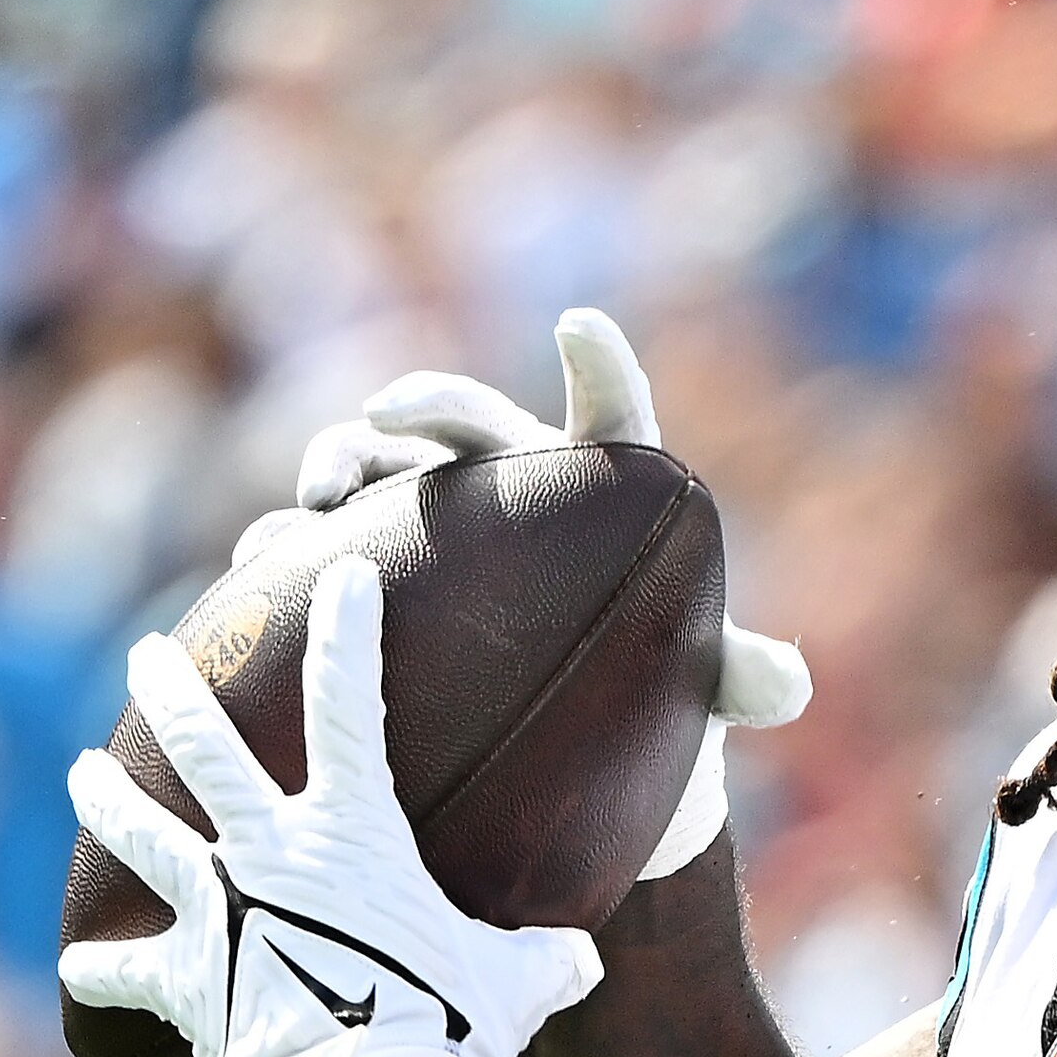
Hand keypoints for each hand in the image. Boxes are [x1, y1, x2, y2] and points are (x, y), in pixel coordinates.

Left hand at [58, 558, 601, 1056]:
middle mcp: (270, 855)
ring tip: (81, 772)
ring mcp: (217, 912)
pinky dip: (105, 968)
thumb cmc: (452, 1030)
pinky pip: (130, 970)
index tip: (341, 574)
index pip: (350, 705)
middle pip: (207, 751)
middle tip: (147, 657)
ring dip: (109, 798)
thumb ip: (544, 962)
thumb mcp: (516, 985)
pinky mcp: (184, 982)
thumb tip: (585, 963)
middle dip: (173, 692)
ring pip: (145, 833)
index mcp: (354, 835)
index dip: (347, 632)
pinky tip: (77, 965)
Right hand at [266, 305, 810, 880]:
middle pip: (463, 417)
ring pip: (377, 461)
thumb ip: (742, 676)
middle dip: (424, 402)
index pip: (610, 416)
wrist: (573, 731)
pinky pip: (326, 540)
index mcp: (599, 484)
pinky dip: (293, 541)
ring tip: (319, 496)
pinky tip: (268, 559)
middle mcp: (510, 480)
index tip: (581, 326)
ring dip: (341, 462)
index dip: (601, 369)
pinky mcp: (379, 564)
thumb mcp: (698, 682)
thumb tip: (788, 686)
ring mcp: (434, 516)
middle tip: (386, 414)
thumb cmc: (650, 683)